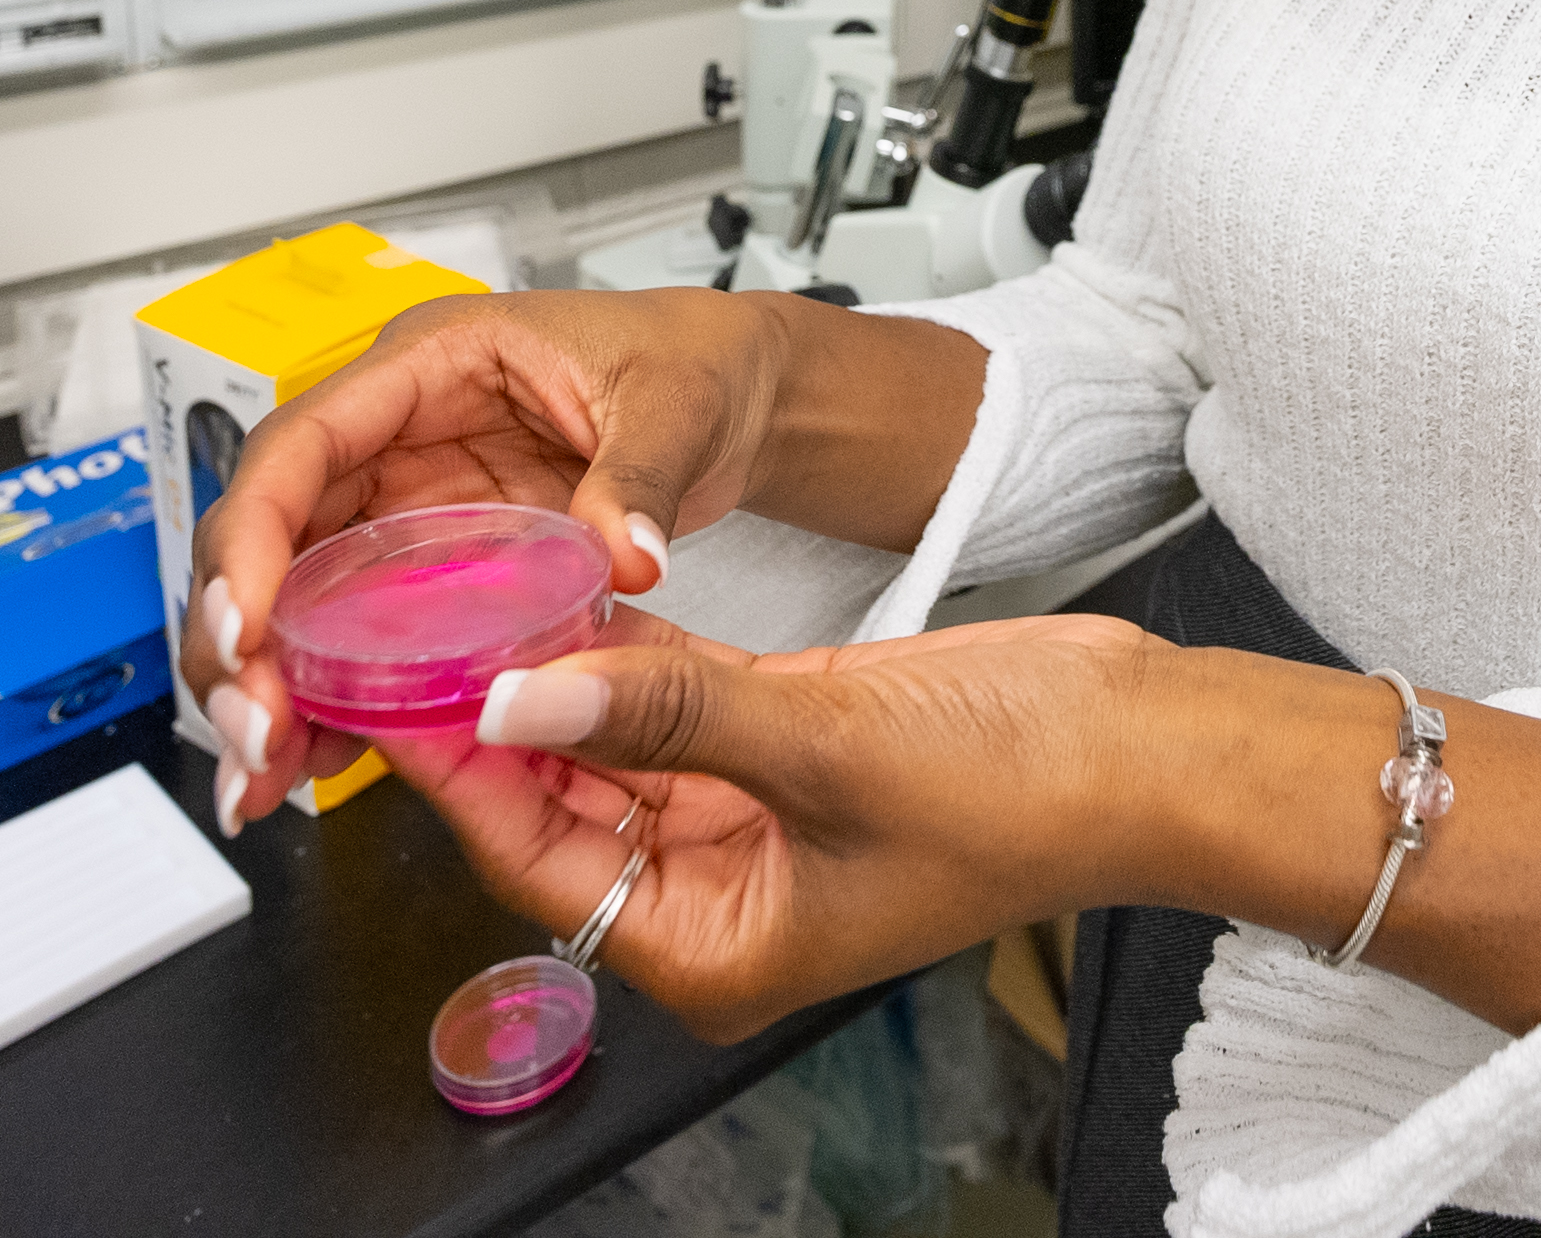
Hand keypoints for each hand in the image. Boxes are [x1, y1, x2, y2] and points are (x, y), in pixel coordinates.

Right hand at [177, 284, 789, 828]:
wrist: (727, 392)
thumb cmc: (688, 364)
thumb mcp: (677, 409)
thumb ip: (644, 479)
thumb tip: (628, 559)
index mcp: (430, 363)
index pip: (303, 441)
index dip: (257, 533)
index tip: (248, 627)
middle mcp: (395, 433)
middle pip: (272, 531)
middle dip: (240, 636)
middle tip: (253, 733)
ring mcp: (405, 501)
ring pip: (295, 592)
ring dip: (267, 683)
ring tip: (262, 778)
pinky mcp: (429, 562)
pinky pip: (353, 630)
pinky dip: (327, 697)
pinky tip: (313, 765)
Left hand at [387, 605, 1168, 1040]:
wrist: (1141, 742)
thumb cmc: (1024, 792)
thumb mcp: (819, 743)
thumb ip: (662, 712)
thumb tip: (522, 696)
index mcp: (716, 948)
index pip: (538, 861)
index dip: (461, 770)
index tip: (398, 685)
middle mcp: (720, 898)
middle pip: (558, 807)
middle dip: (495, 718)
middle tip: (418, 621)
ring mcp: (750, 822)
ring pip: (607, 749)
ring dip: (554, 677)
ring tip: (476, 593)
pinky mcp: (782, 748)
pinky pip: (670, 707)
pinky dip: (625, 659)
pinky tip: (572, 595)